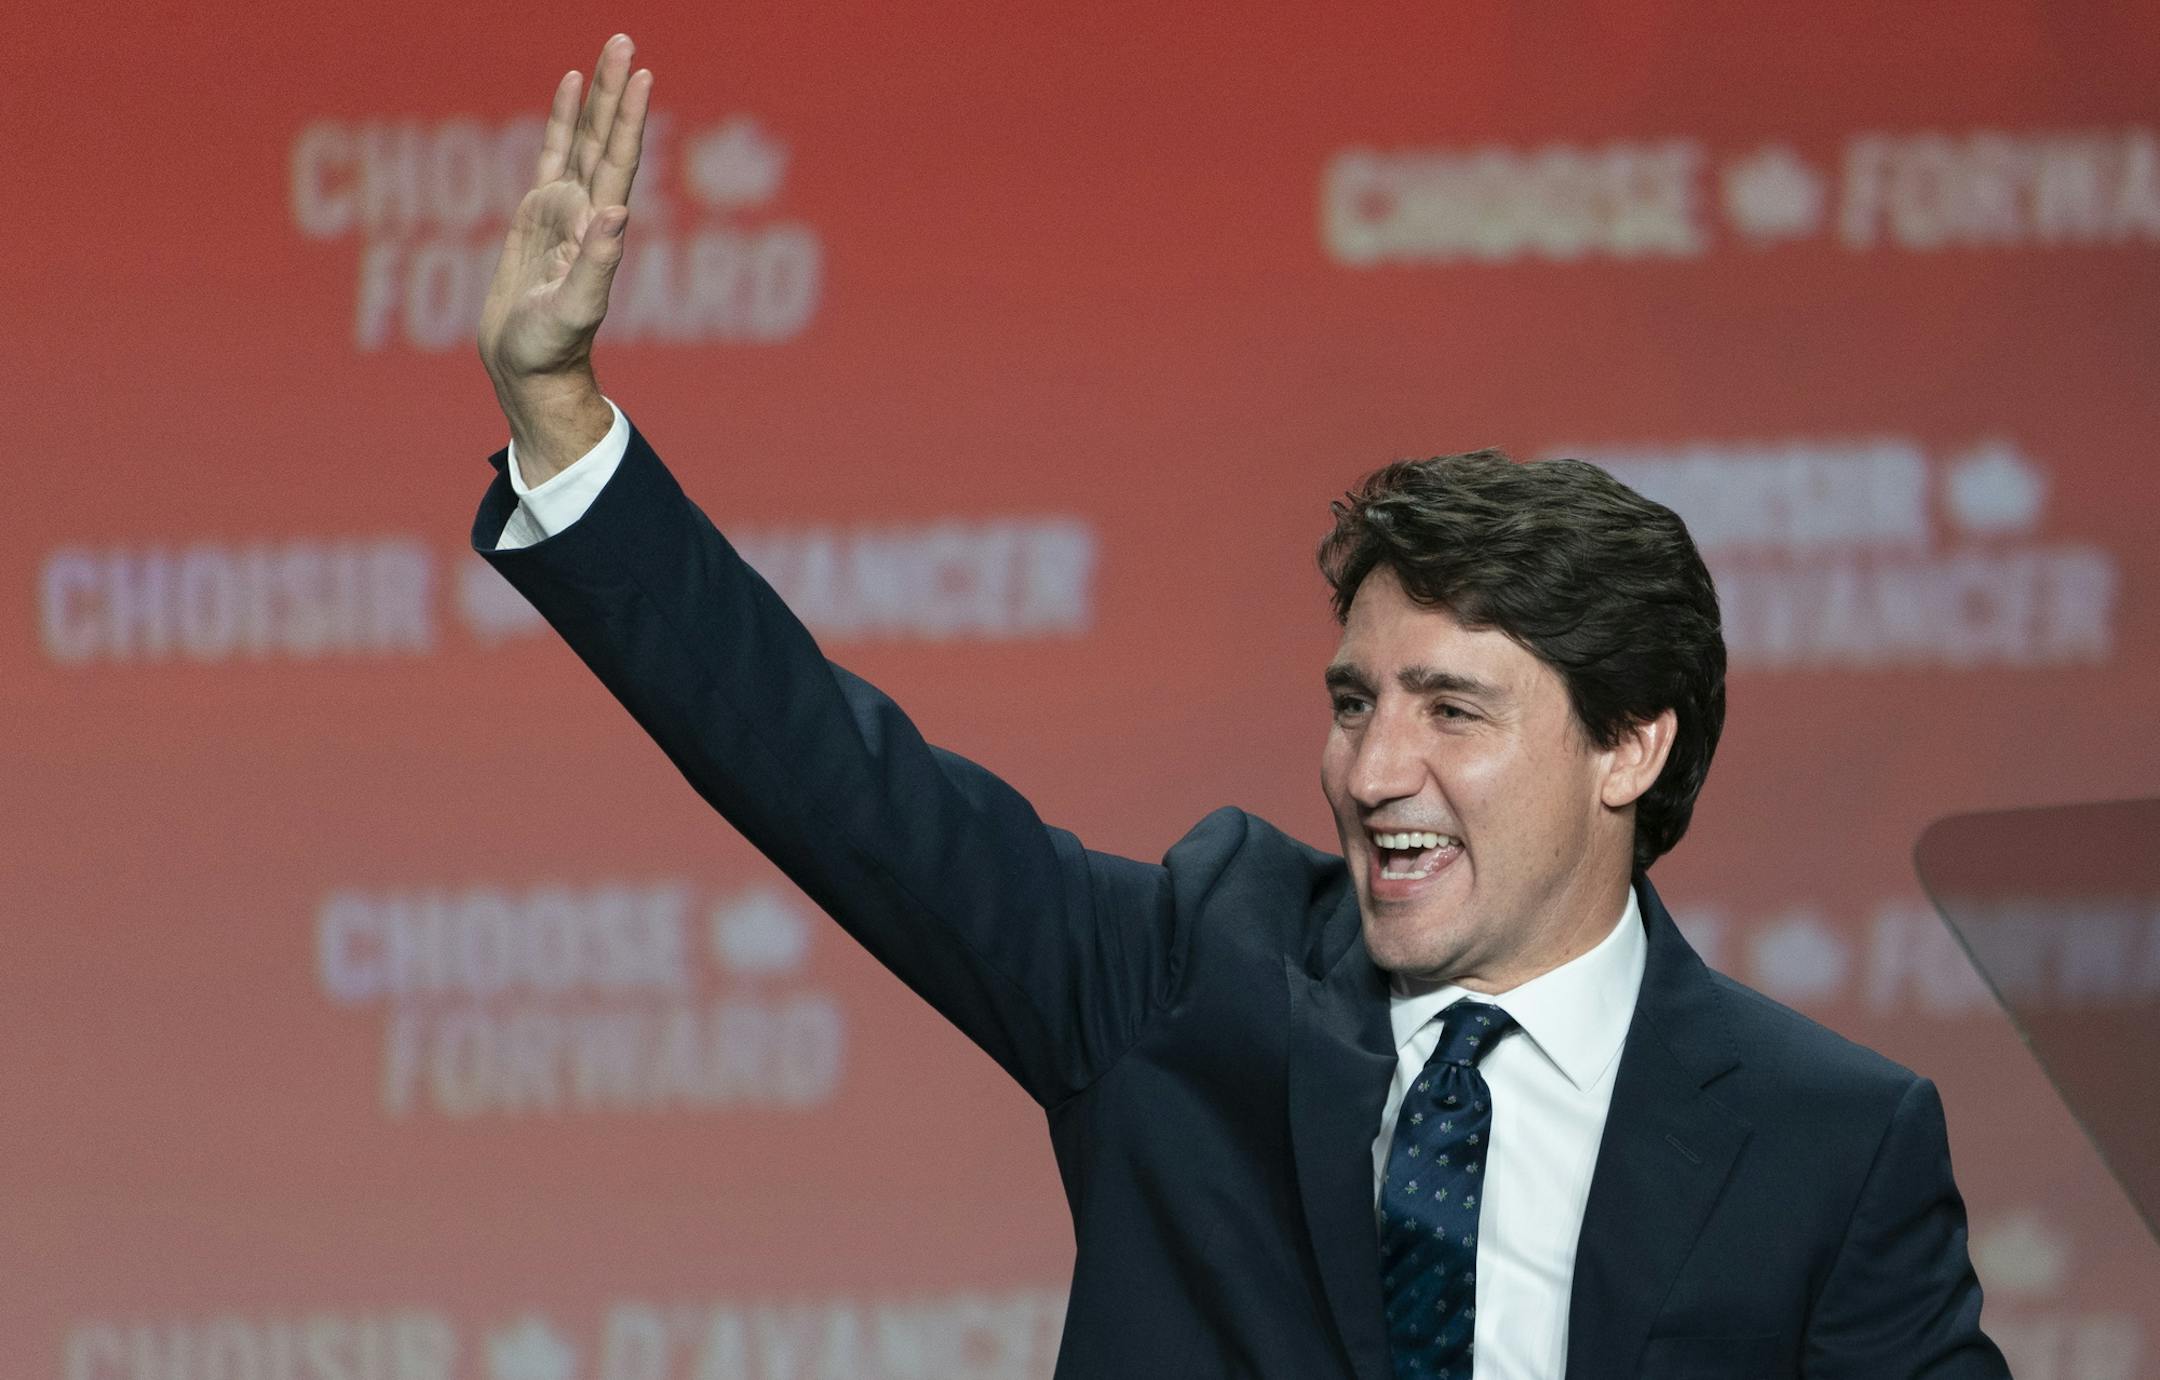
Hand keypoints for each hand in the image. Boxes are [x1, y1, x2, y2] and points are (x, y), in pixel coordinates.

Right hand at [478, 35, 651, 474]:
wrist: (528, 368)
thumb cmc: (551, 348)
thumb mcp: (573, 309)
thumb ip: (596, 264)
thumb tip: (616, 213)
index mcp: (599, 228)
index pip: (619, 161)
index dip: (630, 118)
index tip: (642, 74)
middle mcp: (587, 211)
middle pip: (605, 139)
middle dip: (615, 91)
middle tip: (624, 40)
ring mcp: (562, 210)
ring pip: (580, 141)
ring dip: (594, 100)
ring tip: (603, 54)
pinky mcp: (536, 216)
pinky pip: (550, 157)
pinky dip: (560, 123)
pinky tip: (567, 92)